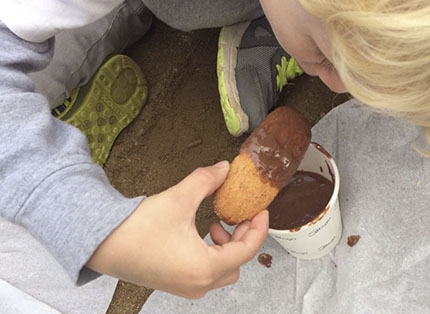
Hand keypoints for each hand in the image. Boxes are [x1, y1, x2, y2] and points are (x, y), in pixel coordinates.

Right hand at [86, 161, 268, 298]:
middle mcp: (199, 284)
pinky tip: (199, 233)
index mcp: (206, 268)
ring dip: (227, 247)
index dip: (259, 228)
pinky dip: (212, 254)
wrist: (99, 245)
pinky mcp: (174, 284)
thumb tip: (224, 169)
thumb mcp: (179, 198)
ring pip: (222, 270)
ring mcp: (186, 287)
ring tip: (216, 223)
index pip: (247, 250)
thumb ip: (206, 181)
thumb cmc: (137, 228)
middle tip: (239, 216)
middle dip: (243, 238)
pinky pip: (205, 273)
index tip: (261, 211)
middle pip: (237, 263)